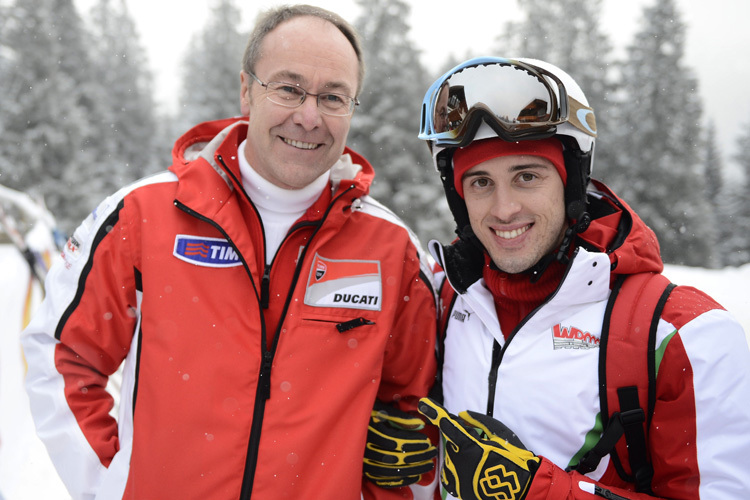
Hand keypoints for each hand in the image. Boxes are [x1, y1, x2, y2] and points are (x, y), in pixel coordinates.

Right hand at [363, 400, 436, 487]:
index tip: (427, 442)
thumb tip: (420, 424)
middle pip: (397, 457)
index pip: (397, 441)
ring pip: (393, 471)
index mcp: (371, 432)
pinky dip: (402, 480)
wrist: (347, 425)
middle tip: (432, 453)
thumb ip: (400, 418)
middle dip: (418, 456)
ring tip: (428, 465)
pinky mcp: (366, 471)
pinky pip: (386, 480)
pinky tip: (415, 476)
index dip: (414, 442)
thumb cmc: (367, 415)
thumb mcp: (381, 410)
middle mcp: (366, 449)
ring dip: (413, 469)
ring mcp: (365, 462)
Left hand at [418, 397, 539, 499]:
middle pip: (451, 442)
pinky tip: (468, 468)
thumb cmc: (513, 457)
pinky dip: (455, 468)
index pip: (447, 425)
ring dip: (459, 454)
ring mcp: (457, 476)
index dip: (434, 413)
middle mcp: (459, 461)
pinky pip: (448, 473)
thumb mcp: (499, 433)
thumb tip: (461, 416)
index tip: (423, 404)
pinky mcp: (458, 488)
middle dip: (460, 440)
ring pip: (450, 456)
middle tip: (481, 446)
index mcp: (469, 446)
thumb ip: (478, 421)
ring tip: (480, 461)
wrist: (520, 487)